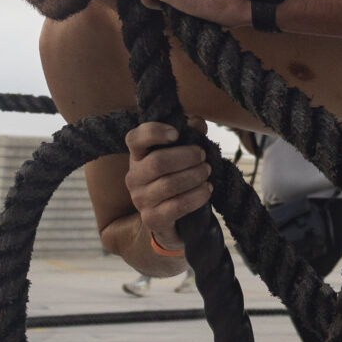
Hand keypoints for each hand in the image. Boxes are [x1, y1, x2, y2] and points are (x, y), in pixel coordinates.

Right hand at [124, 116, 212, 250]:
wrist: (170, 218)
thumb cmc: (175, 177)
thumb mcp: (182, 154)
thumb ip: (190, 135)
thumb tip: (198, 123)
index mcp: (138, 155)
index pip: (134, 138)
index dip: (154, 132)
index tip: (176, 133)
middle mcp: (134, 176)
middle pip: (158, 162)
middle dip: (187, 157)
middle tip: (203, 157)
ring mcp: (140, 199)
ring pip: (169, 184)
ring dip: (195, 176)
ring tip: (207, 172)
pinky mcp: (151, 218)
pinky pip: (177, 206)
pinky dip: (197, 196)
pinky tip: (207, 190)